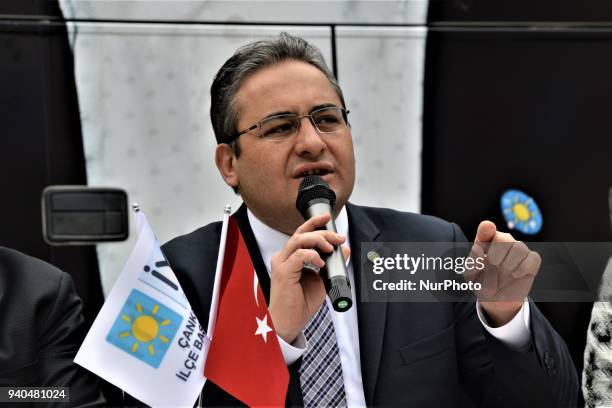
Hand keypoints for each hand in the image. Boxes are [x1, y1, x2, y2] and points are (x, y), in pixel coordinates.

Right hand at [268, 213, 350, 343]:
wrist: (289, 323)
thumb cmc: (301, 304)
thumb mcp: (322, 281)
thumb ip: (333, 265)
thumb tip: (345, 250)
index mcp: (290, 258)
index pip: (301, 233)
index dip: (314, 223)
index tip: (328, 219)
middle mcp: (283, 257)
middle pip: (301, 233)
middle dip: (322, 232)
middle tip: (339, 238)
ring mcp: (281, 264)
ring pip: (299, 240)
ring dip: (318, 240)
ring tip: (330, 248)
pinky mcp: (283, 272)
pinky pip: (298, 255)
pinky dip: (312, 255)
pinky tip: (321, 263)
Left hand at [465, 221, 540, 326]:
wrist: (496, 300)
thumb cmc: (482, 283)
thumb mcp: (471, 276)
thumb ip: (472, 263)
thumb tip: (476, 247)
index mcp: (485, 243)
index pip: (486, 229)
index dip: (487, 228)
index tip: (488, 229)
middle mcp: (503, 243)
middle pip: (504, 238)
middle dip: (497, 253)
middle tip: (493, 264)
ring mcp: (518, 251)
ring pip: (519, 247)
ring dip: (510, 262)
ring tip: (504, 272)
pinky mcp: (531, 261)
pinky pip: (533, 258)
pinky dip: (523, 267)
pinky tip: (515, 274)